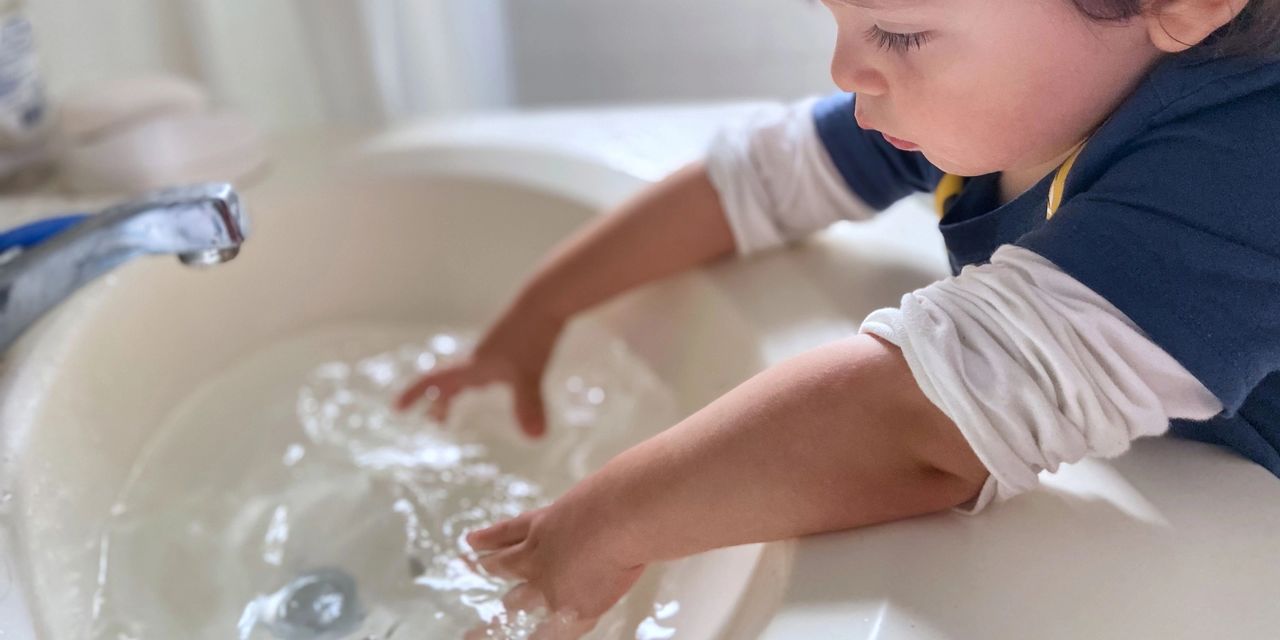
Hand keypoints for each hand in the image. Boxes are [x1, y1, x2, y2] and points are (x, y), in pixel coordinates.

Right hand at [395, 309, 563, 437]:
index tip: (397, 408)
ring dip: (456, 391)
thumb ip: (528, 405)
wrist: (546, 301)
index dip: (414, 393)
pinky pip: (484, 367)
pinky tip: (492, 382)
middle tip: (433, 421)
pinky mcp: (509, 346)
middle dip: (439, 402)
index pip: (435, 380)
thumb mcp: (528, 374)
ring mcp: (493, 351)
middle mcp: (478, 358)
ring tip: (453, 407)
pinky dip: (478, 380)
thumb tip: (535, 437)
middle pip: (449, 381)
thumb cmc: (532, 335)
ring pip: (466, 374)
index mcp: (473, 365)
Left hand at [464, 500, 645, 637]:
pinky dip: (541, 638)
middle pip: (507, 564)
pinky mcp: (571, 606)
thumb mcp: (595, 493)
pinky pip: (550, 631)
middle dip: (493, 566)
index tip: (471, 540)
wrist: (620, 518)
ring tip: (497, 610)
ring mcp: (550, 583)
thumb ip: (592, 507)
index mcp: (544, 523)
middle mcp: (538, 555)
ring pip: (519, 598)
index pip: (509, 532)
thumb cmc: (619, 495)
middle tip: (479, 566)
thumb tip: (610, 503)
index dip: (490, 538)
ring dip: (511, 604)